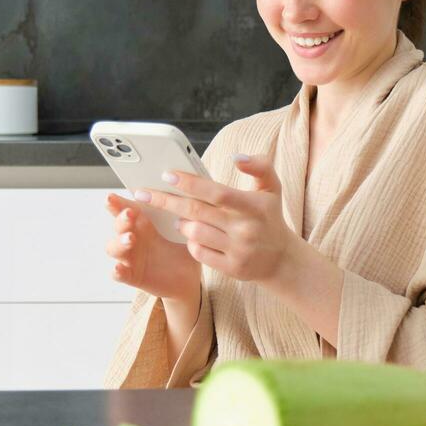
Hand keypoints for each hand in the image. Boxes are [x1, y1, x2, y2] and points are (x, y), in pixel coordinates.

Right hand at [104, 193, 199, 301]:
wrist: (189, 280)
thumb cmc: (185, 252)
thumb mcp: (186, 231)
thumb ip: (183, 214)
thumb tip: (190, 191)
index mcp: (144, 225)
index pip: (126, 209)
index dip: (117, 203)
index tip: (112, 196)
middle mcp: (133, 239)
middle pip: (119, 226)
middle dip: (121, 218)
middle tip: (130, 213)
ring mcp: (131, 258)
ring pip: (114, 248)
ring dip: (119, 242)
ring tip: (130, 238)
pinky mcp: (133, 276)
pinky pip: (120, 274)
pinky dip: (117, 271)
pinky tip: (119, 268)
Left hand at [138, 155, 298, 285]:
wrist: (281, 259)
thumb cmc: (269, 217)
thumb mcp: (272, 188)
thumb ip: (259, 166)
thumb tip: (236, 157)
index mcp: (254, 206)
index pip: (216, 192)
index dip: (190, 183)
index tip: (167, 174)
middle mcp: (246, 229)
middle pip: (197, 212)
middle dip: (166, 201)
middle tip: (144, 194)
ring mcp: (238, 250)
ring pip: (195, 233)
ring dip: (181, 223)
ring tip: (179, 216)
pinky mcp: (231, 268)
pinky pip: (199, 253)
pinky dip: (191, 242)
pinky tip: (193, 235)